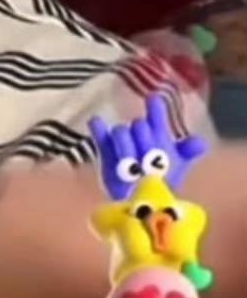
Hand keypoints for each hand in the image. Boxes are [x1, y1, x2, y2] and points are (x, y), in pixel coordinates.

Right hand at [89, 93, 209, 201]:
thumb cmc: (164, 178)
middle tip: (147, 155)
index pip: (157, 114)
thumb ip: (188, 151)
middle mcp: (140, 134)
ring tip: (130, 163)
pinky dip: (98, 128)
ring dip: (124, 144)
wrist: (143, 198)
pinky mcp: (107, 150)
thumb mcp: (180, 165)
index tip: (152, 99)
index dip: (155, 107)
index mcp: (158, 134)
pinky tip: (96, 121)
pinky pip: (101, 136)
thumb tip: (200, 143)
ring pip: (120, 132)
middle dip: (143, 138)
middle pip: (139, 126)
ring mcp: (122, 141)